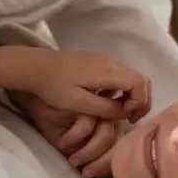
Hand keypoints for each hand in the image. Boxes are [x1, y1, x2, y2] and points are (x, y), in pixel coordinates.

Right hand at [10, 93, 119, 177]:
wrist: (38, 99)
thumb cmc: (55, 121)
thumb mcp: (72, 143)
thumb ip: (87, 153)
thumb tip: (97, 176)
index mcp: (110, 127)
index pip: (120, 149)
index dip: (108, 165)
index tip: (90, 175)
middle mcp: (110, 117)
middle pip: (118, 144)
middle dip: (102, 163)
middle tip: (85, 173)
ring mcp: (101, 107)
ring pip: (106, 136)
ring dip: (88, 153)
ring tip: (72, 160)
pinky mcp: (88, 101)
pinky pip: (87, 125)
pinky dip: (74, 138)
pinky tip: (62, 143)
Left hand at [19, 49, 151, 122]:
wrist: (36, 67)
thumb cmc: (54, 86)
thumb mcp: (78, 103)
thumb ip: (105, 108)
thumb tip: (126, 112)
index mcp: (108, 71)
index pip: (139, 83)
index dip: (140, 102)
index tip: (128, 118)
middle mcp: (111, 61)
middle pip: (141, 79)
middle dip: (141, 100)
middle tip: (130, 118)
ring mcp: (106, 60)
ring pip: (132, 77)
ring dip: (133, 96)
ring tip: (122, 113)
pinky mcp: (99, 62)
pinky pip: (122, 76)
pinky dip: (124, 90)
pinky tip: (111, 103)